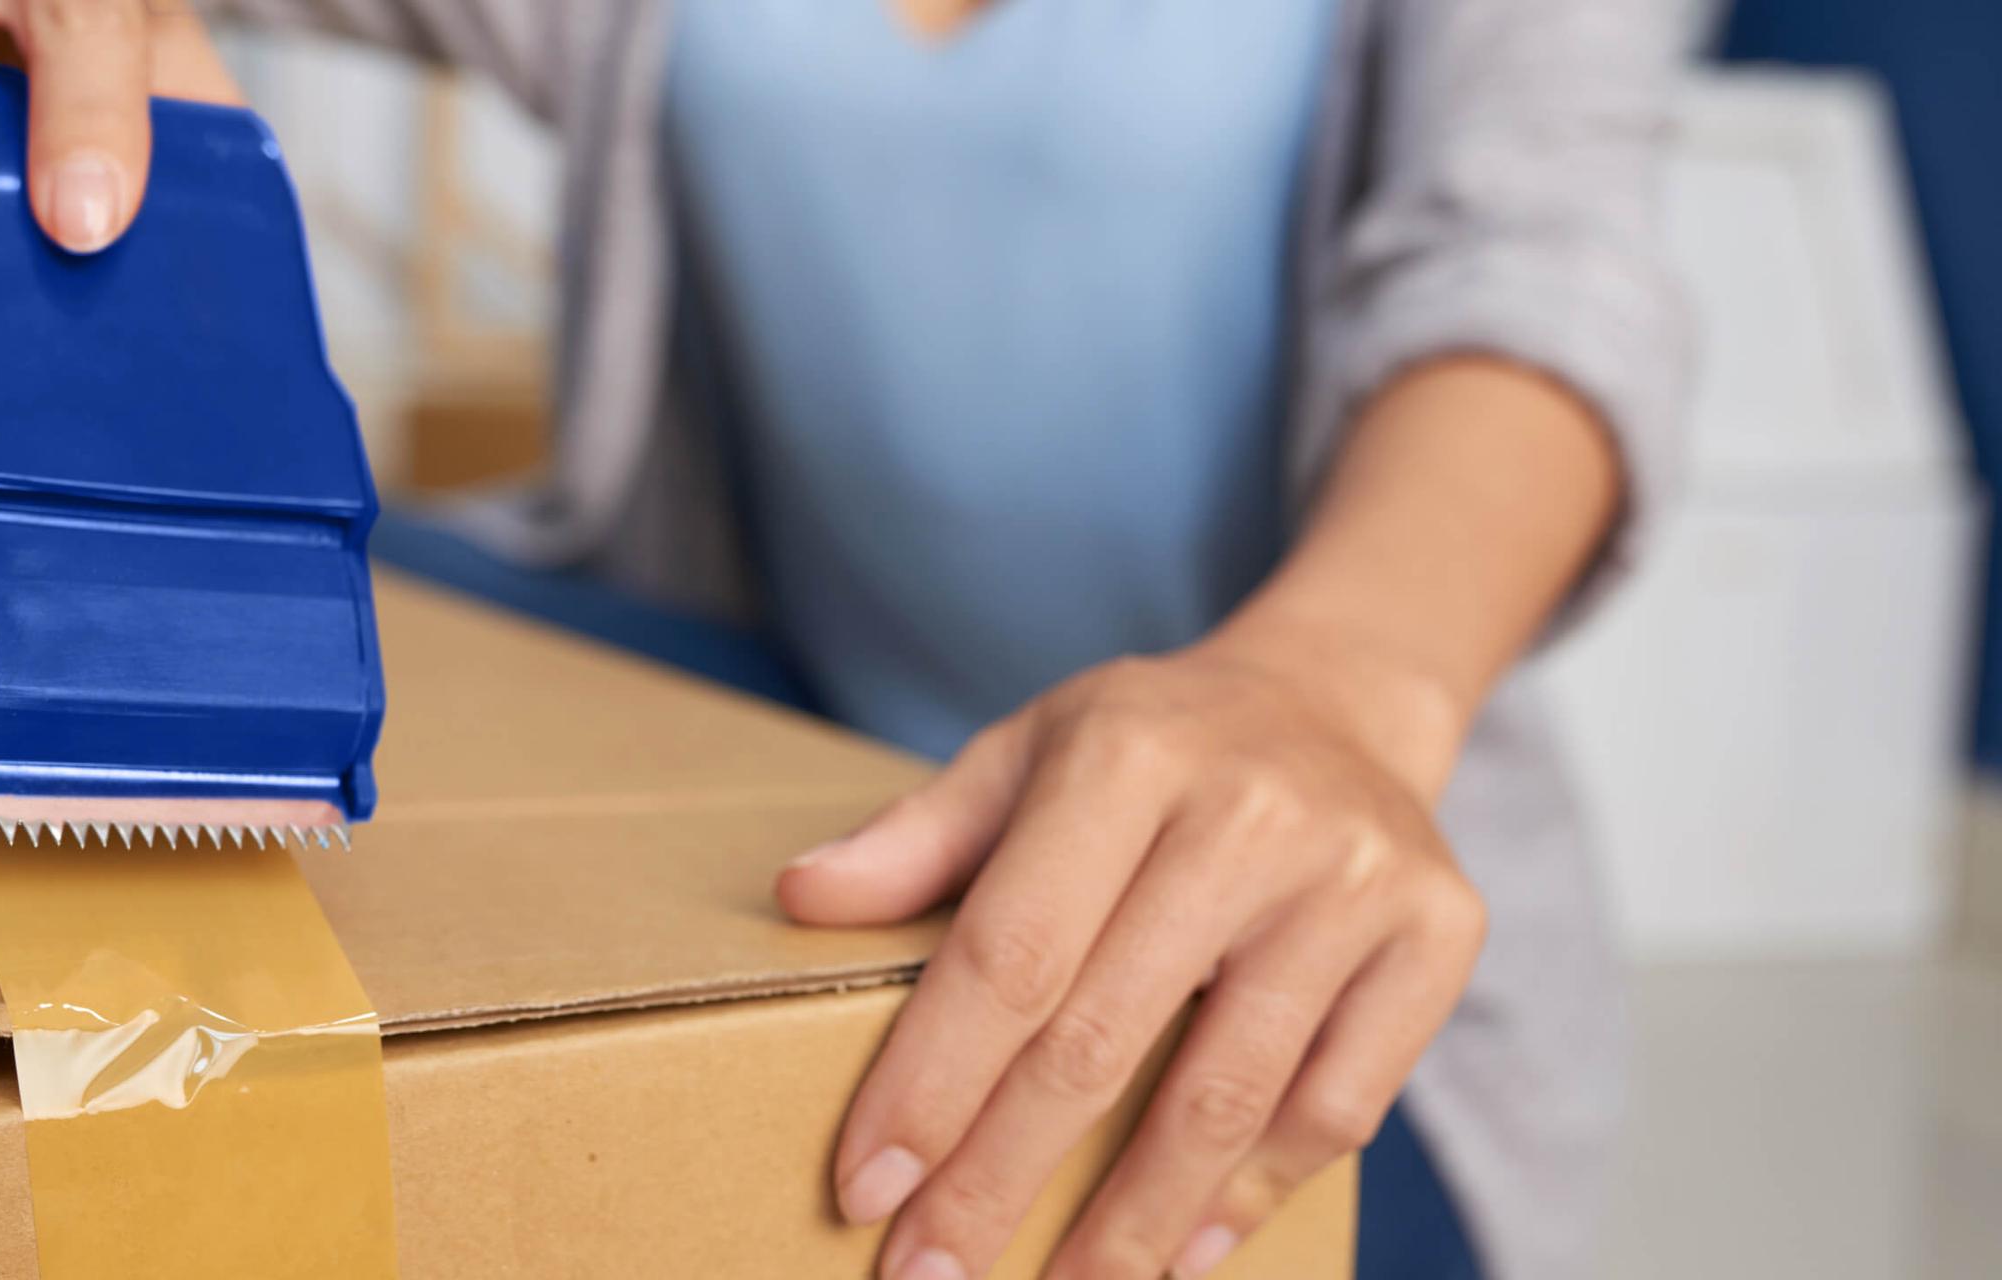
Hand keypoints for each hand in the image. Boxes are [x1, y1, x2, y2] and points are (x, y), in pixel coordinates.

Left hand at [778, 625, 1486, 1278]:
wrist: (1336, 703)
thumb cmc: (1152, 746)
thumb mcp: (1028, 751)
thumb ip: (921, 837)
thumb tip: (800, 900)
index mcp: (1126, 754)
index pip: (1010, 949)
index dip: (932, 1080)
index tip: (866, 1186)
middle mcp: (1250, 814)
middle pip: (1102, 1038)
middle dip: (1000, 1177)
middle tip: (928, 1274)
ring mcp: (1356, 878)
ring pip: (1226, 1095)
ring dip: (1128, 1222)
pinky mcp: (1437, 935)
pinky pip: (1337, 1105)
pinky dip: (1249, 1196)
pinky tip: (1175, 1253)